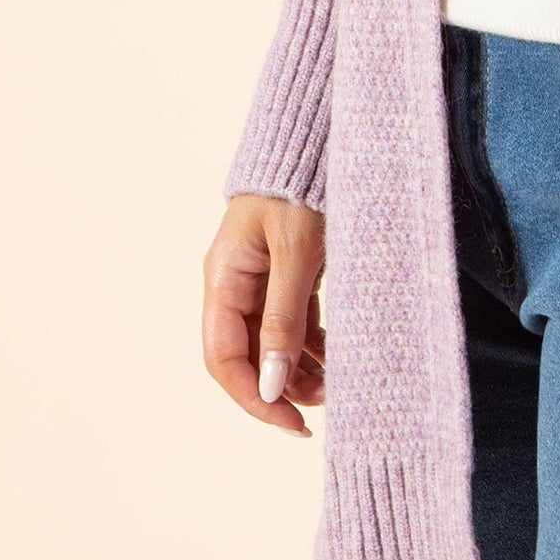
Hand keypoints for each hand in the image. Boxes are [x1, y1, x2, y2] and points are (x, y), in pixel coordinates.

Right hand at [202, 193, 326, 436]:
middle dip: (277, 389)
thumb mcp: (296, 253)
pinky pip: (293, 322)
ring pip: (271, 343)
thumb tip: (270, 384)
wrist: (319, 137)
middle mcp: (235, 283)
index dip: (252, 397)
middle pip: (245, 356)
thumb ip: (283, 318)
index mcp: (223, 278)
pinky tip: (335, 361)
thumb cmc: (302, 186)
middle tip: (317, 415)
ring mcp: (261, 278)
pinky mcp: (287, 272)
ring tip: (336, 388)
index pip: (223, 357)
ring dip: (298, 371)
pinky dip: (312, 345)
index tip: (289, 423)